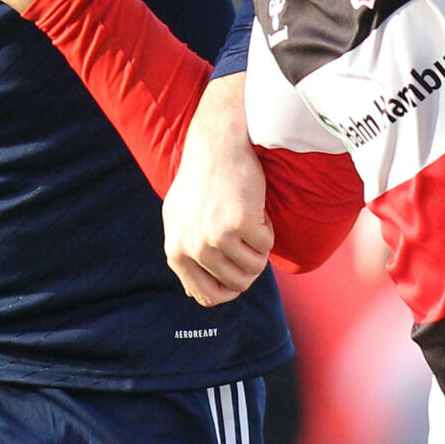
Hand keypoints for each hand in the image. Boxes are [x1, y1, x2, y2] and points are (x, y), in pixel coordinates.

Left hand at [162, 74, 274, 304]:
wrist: (216, 147)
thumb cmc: (200, 182)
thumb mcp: (178, 220)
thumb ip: (184, 255)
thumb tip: (191, 294)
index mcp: (176, 252)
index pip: (206, 296)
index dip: (229, 290)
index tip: (239, 273)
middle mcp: (193, 248)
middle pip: (237, 285)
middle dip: (250, 268)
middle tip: (249, 242)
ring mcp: (215, 237)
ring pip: (254, 268)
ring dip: (260, 249)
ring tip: (249, 222)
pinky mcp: (240, 223)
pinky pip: (267, 246)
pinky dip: (268, 231)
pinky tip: (254, 209)